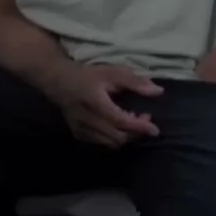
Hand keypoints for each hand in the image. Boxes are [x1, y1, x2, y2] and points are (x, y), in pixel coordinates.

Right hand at [47, 63, 163, 148]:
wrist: (58, 81)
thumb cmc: (87, 75)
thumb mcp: (111, 72)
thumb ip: (134, 82)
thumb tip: (158, 91)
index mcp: (96, 103)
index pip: (120, 121)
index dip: (139, 127)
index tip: (155, 128)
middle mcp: (87, 119)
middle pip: (117, 137)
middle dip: (135, 133)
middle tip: (144, 120)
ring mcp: (81, 128)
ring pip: (109, 142)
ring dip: (125, 137)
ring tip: (132, 122)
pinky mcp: (78, 133)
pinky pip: (100, 142)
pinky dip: (113, 138)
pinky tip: (117, 127)